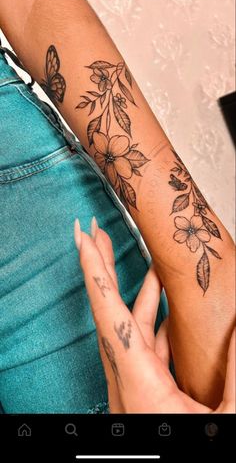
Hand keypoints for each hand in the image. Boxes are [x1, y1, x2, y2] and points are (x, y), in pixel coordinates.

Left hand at [74, 217, 234, 412]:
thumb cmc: (193, 451)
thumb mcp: (224, 420)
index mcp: (139, 384)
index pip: (109, 313)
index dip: (93, 272)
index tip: (81, 239)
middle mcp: (127, 380)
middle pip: (109, 310)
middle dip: (101, 267)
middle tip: (94, 231)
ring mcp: (133, 384)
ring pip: (129, 326)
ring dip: (136, 291)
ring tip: (147, 261)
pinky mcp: (144, 390)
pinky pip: (145, 346)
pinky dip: (155, 320)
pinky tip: (166, 306)